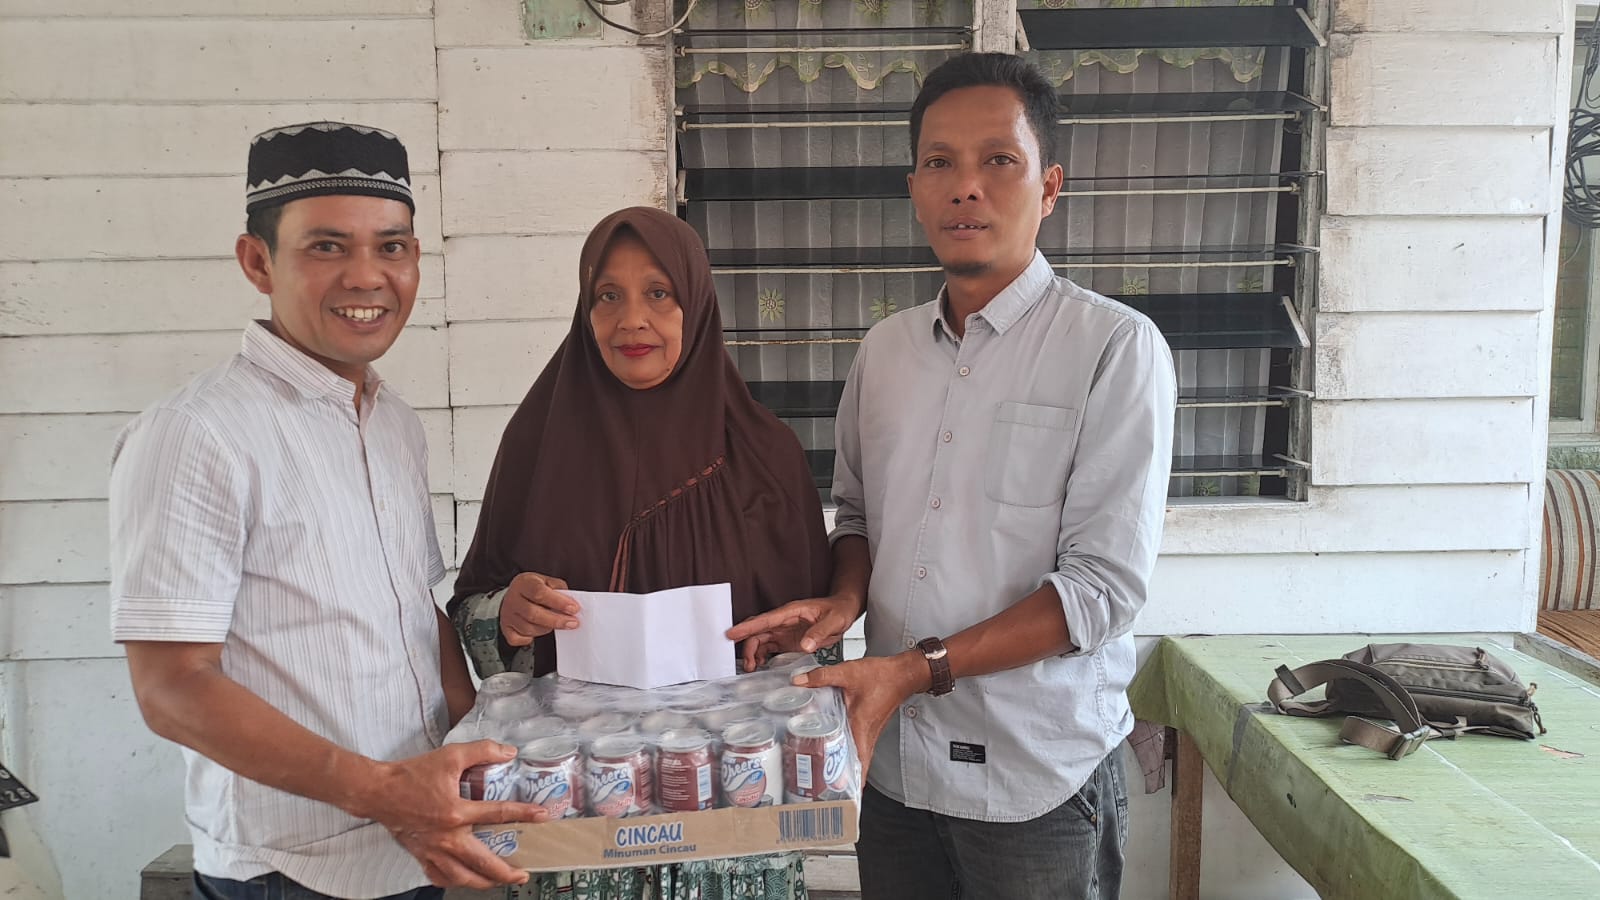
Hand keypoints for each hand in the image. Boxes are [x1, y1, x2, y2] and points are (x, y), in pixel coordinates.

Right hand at [351, 740, 546, 888]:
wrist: (378, 791)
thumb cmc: (412, 774)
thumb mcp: (450, 756)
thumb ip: (482, 751)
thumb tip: (508, 752)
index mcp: (456, 812)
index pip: (498, 814)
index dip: (523, 814)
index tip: (542, 817)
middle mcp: (447, 837)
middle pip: (483, 863)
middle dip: (506, 872)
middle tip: (522, 874)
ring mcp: (433, 850)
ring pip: (462, 877)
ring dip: (483, 882)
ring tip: (498, 882)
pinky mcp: (421, 855)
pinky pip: (438, 877)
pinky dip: (452, 881)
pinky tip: (462, 879)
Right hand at [500, 571, 576, 646]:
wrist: (513, 595)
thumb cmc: (533, 588)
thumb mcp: (546, 581)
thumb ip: (559, 588)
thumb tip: (571, 602)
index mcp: (524, 583)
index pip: (540, 593)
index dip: (558, 602)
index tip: (574, 609)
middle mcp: (512, 599)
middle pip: (533, 614)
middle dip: (556, 620)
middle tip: (572, 623)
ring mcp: (507, 615)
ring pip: (528, 628)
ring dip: (547, 628)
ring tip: (557, 624)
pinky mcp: (506, 629)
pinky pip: (518, 639)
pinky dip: (530, 638)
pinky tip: (538, 630)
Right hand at [726, 592, 863, 672]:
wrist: (845, 610)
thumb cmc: (839, 610)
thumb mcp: (833, 620)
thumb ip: (819, 632)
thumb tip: (805, 645)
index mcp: (791, 612)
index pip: (764, 620)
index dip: (746, 627)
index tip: (731, 634)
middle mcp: (784, 621)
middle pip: (758, 632)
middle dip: (748, 646)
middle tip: (747, 665)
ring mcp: (784, 631)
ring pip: (760, 641)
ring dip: (753, 654)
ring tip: (752, 669)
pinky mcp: (788, 640)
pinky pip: (769, 648)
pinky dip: (762, 657)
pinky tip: (761, 667)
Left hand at [794, 652, 929, 775]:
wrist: (903, 674)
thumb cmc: (883, 677)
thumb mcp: (848, 673)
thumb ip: (822, 676)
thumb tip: (798, 681)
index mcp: (861, 727)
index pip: (857, 763)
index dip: (849, 781)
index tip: (837, 793)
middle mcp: (867, 734)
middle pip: (856, 765)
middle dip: (842, 778)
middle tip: (823, 786)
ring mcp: (870, 732)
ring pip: (858, 756)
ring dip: (845, 765)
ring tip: (825, 772)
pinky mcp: (870, 726)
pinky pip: (859, 745)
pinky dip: (849, 751)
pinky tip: (835, 746)